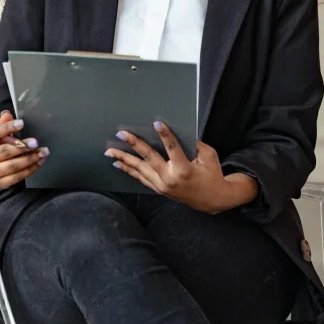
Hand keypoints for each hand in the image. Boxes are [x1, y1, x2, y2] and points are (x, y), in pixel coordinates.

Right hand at [0, 111, 49, 188]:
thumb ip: (2, 123)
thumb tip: (7, 115)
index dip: (8, 127)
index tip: (22, 123)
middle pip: (4, 152)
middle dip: (22, 147)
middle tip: (36, 142)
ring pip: (12, 166)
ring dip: (30, 159)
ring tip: (43, 152)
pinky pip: (17, 177)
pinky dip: (30, 169)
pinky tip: (40, 161)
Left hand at [106, 122, 258, 213]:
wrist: (211, 200)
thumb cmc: (212, 175)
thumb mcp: (209, 156)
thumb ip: (195, 144)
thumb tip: (180, 131)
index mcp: (184, 169)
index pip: (172, 148)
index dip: (165, 135)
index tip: (157, 123)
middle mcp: (170, 178)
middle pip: (149, 159)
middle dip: (134, 145)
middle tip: (122, 134)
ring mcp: (162, 186)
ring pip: (140, 170)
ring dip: (124, 159)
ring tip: (110, 151)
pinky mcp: (159, 189)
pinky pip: (141, 179)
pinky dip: (129, 171)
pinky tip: (119, 164)